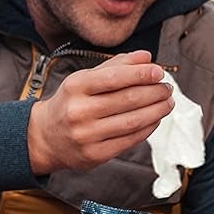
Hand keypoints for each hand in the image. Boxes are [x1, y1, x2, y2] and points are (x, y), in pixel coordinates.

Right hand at [26, 51, 173, 175]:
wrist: (46, 137)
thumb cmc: (71, 103)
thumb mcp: (85, 79)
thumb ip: (116, 66)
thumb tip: (147, 58)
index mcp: (76, 86)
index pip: (115, 78)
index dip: (141, 74)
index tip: (159, 72)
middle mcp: (79, 111)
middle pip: (127, 100)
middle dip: (154, 93)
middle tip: (167, 89)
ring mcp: (87, 135)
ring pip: (132, 121)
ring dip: (156, 111)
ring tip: (167, 103)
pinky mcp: (95, 155)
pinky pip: (129, 140)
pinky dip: (147, 128)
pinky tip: (155, 119)